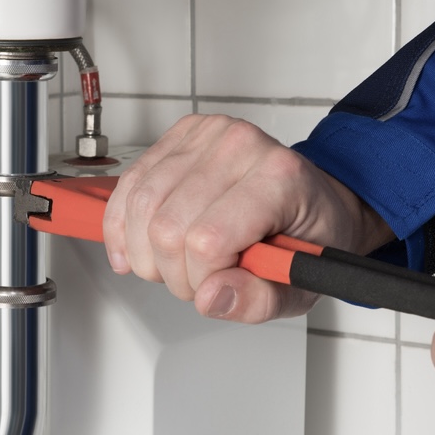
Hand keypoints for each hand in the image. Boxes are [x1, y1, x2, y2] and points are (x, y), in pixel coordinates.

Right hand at [102, 114, 392, 321]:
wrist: (312, 199)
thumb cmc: (307, 236)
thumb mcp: (299, 285)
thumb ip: (257, 300)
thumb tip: (210, 297)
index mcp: (279, 178)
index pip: (208, 240)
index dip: (201, 278)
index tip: (218, 285)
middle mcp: (241, 145)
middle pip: (167, 227)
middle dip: (171, 271)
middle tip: (195, 280)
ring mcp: (208, 135)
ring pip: (141, 206)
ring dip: (145, 251)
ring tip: (173, 263)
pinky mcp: (181, 135)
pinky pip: (130, 184)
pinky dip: (122, 224)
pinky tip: (133, 247)